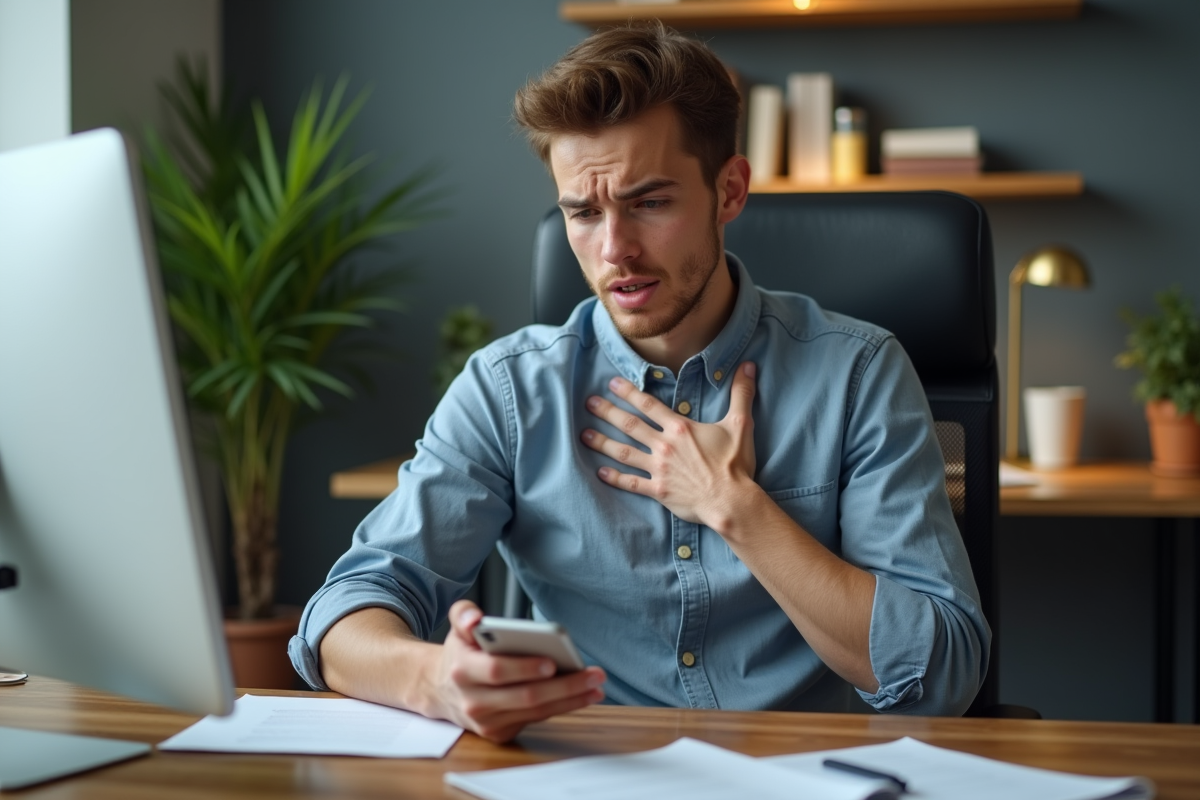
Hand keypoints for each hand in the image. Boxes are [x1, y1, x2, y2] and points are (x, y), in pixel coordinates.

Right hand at [426, 600, 605, 742]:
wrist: (442, 690)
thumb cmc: (461, 654)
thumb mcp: (457, 628)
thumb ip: (464, 614)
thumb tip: (476, 619)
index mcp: (463, 670)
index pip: (496, 671)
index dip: (524, 668)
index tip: (551, 662)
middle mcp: (474, 701)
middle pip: (525, 696)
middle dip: (563, 686)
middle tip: (592, 675)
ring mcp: (487, 721)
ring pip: (536, 711)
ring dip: (571, 699)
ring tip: (596, 686)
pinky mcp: (500, 733)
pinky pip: (537, 719)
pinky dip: (562, 707)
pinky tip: (583, 696)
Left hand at [581, 362, 756, 527]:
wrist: (731, 500)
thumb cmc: (736, 464)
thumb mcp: (741, 424)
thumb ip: (742, 393)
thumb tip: (749, 365)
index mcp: (680, 428)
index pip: (648, 405)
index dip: (628, 392)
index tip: (611, 383)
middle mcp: (664, 446)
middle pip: (629, 425)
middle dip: (607, 412)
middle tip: (588, 403)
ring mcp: (658, 469)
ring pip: (624, 452)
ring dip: (602, 443)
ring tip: (583, 435)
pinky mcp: (658, 491)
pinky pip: (631, 483)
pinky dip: (614, 478)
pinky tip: (600, 472)